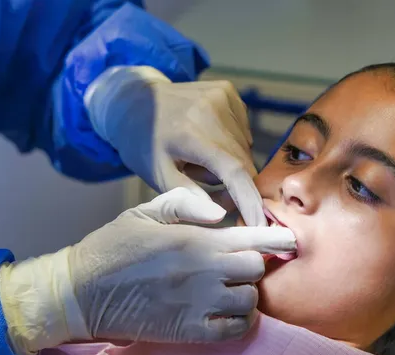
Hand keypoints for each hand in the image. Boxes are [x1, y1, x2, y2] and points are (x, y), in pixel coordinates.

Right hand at [0, 188, 294, 354]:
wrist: (81, 293)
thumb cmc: (112, 247)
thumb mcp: (143, 212)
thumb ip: (185, 205)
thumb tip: (221, 212)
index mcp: (193, 240)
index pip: (250, 237)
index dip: (276, 238)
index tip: (291, 240)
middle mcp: (202, 271)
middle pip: (256, 268)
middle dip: (253, 263)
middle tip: (239, 263)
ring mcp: (198, 304)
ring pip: (250, 300)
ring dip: (246, 293)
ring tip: (232, 288)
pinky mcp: (189, 331)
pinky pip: (234, 330)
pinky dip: (239, 321)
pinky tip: (228, 311)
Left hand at [85, 66, 265, 225]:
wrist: (135, 101)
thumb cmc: (144, 145)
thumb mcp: (159, 176)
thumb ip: (189, 197)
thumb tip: (221, 214)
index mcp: (190, 134)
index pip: (233, 171)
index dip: (249, 200)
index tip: (259, 225)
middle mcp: (210, 109)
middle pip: (243, 161)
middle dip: (234, 184)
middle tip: (209, 190)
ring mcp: (221, 95)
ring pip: (245, 147)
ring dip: (231, 162)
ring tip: (200, 159)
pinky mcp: (227, 90)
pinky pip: (242, 130)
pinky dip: (231, 142)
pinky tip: (207, 139)